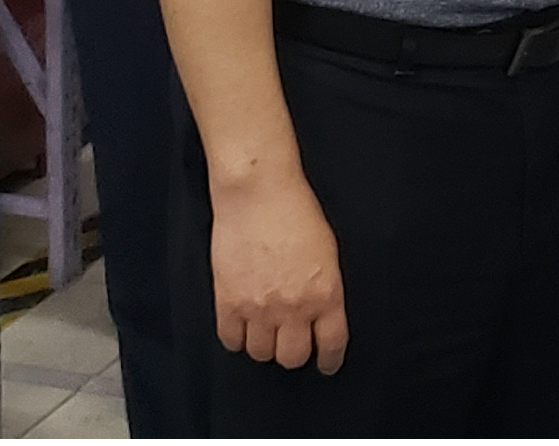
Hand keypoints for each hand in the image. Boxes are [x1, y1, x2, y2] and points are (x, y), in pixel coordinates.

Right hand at [208, 171, 347, 372]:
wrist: (258, 194)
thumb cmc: (297, 212)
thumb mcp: (328, 252)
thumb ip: (325, 289)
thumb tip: (321, 314)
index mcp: (325, 294)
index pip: (331, 344)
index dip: (329, 360)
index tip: (326, 364)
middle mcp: (293, 307)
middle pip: (292, 356)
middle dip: (294, 352)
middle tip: (291, 341)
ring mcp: (258, 307)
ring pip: (261, 353)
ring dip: (265, 345)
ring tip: (265, 331)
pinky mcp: (228, 302)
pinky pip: (231, 340)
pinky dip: (237, 338)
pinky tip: (242, 327)